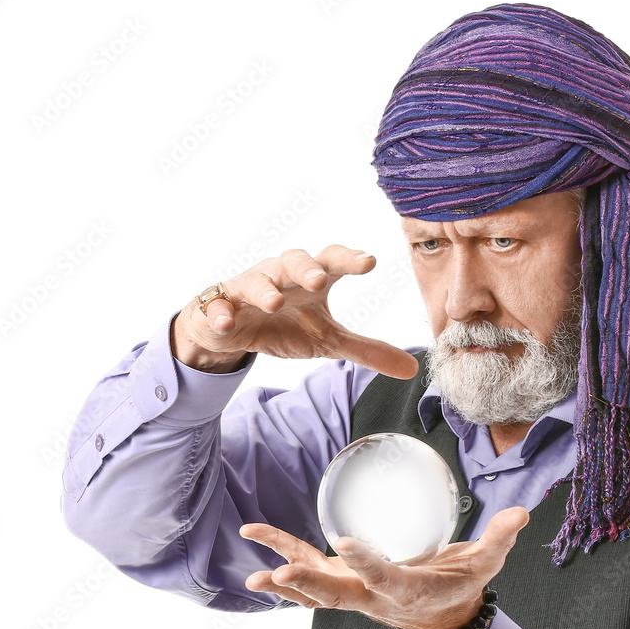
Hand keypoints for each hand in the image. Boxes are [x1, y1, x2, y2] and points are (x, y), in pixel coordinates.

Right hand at [172, 245, 419, 377]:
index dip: (349, 259)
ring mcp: (248, 289)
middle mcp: (280, 277)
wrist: (232, 330)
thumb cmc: (285, 324)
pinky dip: (221, 312)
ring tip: (275, 303)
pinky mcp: (219, 306)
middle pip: (293, 261)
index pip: (332, 261)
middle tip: (318, 279)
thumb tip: (412, 368)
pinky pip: (217, 305)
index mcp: (310, 280)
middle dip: (305, 267)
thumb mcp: (328, 340)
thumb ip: (367, 350)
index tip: (369, 263)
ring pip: (256, 280)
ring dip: (265, 290)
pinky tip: (226, 322)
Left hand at [240, 506, 529, 628]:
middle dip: (306, 582)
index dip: (364, 561)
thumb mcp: (486, 564)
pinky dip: (283, 571)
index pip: (384, 576)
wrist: (442, 618)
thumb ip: (500, 538)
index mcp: (408, 590)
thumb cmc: (461, 586)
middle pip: (336, 594)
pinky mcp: (345, 586)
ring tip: (253, 565)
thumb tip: (521, 512)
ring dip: (284, 578)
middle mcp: (374, 597)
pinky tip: (256, 555)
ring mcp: (355, 594)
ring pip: (315, 590)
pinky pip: (309, 580)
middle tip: (278, 571)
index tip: (344, 542)